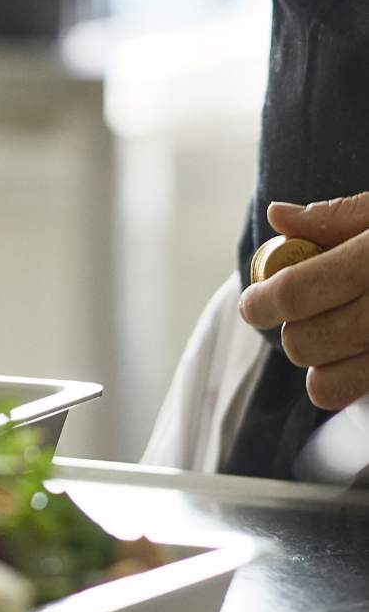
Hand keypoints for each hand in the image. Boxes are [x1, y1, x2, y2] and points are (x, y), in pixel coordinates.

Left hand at [240, 193, 368, 409]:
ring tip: (326, 347)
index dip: (263, 301)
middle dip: (291, 334)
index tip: (253, 305)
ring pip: (332, 382)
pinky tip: (362, 360)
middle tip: (295, 322)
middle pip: (308, 340)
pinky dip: (354, 386)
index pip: (297, 291)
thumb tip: (279, 217)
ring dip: (318, 368)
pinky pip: (368, 394)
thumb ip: (337, 218)